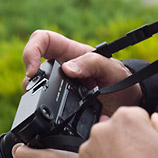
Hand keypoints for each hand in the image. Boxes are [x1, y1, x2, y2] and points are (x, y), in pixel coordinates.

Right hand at [22, 30, 141, 115]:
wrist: (128, 103)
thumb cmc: (122, 79)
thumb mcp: (111, 70)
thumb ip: (93, 64)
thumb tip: (67, 69)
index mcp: (70, 51)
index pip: (43, 39)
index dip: (31, 50)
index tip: (33, 70)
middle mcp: (61, 66)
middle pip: (32, 64)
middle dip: (29, 78)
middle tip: (34, 91)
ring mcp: (59, 84)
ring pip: (35, 85)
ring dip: (33, 94)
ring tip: (42, 106)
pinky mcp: (60, 102)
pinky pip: (44, 104)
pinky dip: (43, 110)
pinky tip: (51, 117)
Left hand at [72, 108, 157, 157]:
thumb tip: (155, 119)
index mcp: (126, 118)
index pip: (135, 116)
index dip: (144, 133)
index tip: (147, 147)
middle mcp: (102, 129)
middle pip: (115, 131)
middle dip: (125, 143)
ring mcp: (87, 150)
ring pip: (101, 149)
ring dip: (110, 157)